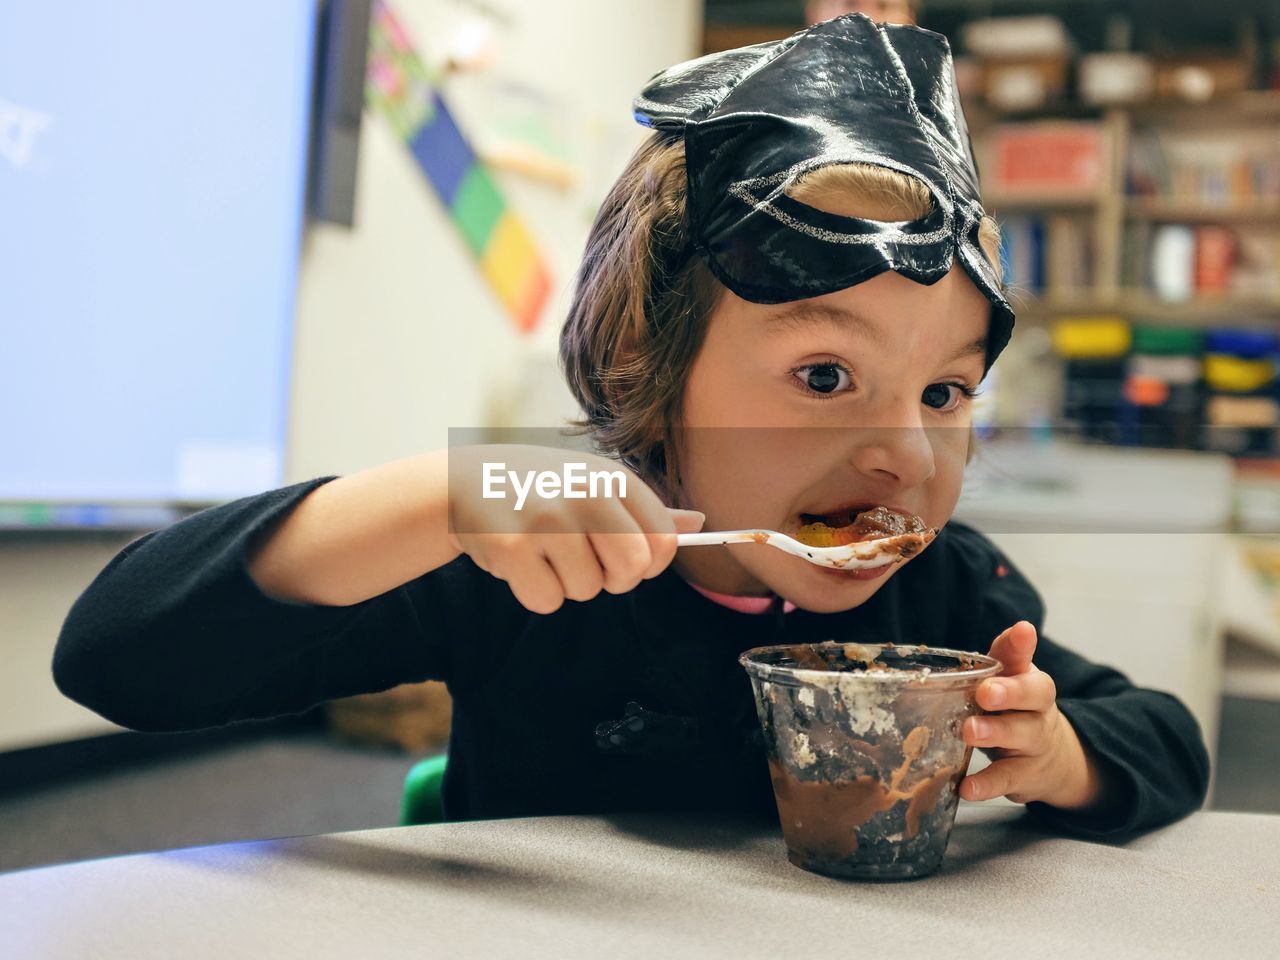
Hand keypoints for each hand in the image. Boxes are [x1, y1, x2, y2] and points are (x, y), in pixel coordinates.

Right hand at [448, 445, 703, 614]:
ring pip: (587, 590)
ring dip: (567, 583)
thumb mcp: (594, 485)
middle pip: (631, 569)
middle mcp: (585, 493)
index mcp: (613, 478)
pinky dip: (536, 592)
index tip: (621, 556)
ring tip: (543, 550)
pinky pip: (547, 600)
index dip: (647, 563)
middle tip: (583, 559)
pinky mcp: (513, 548)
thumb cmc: (542, 489)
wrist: (464, 483)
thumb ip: (645, 510)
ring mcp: (548, 520)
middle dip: (612, 579)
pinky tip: (521, 562)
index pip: (663, 542)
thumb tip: (699, 525)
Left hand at [958, 621, 1102, 809]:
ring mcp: (1034, 742)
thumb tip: (987, 640)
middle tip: (985, 693)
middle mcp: (1037, 708)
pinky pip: (1006, 779)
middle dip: (1010, 692)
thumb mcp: (1008, 682)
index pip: (1024, 657)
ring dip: (995, 733)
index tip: (1022, 632)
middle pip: (1033, 695)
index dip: (1021, 645)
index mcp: (1027, 678)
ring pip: (1021, 735)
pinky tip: (967, 787)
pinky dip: (986, 784)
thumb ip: (997, 660)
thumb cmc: (1016, 709)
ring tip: (969, 732)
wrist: (1056, 758)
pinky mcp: (1025, 775)